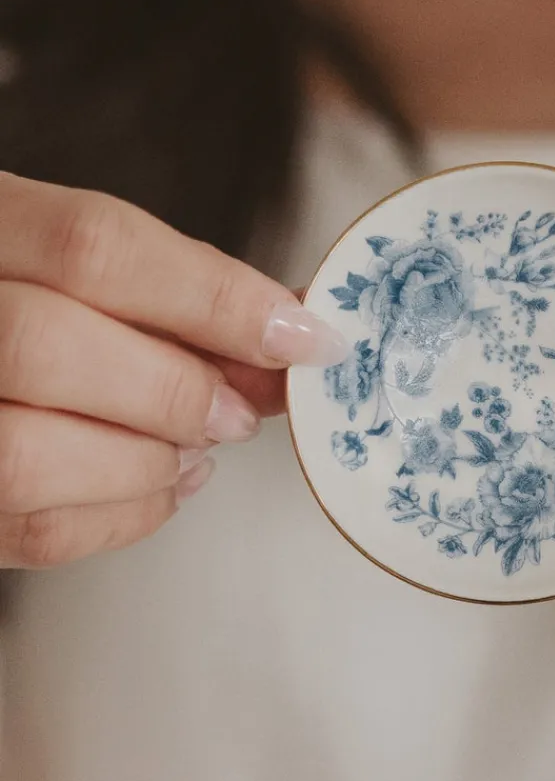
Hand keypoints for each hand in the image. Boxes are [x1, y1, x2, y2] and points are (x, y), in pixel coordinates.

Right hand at [0, 173, 344, 567]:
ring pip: (29, 456)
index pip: (95, 247)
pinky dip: (128, 514)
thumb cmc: (37, 303)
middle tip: (238, 412)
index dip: (216, 298)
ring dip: (148, 461)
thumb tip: (292, 331)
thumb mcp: (87, 269)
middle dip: (175, 391)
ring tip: (194, 448)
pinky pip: (35, 532)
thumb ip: (179, 293)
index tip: (300, 336)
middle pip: (48, 347)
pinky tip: (162, 481)